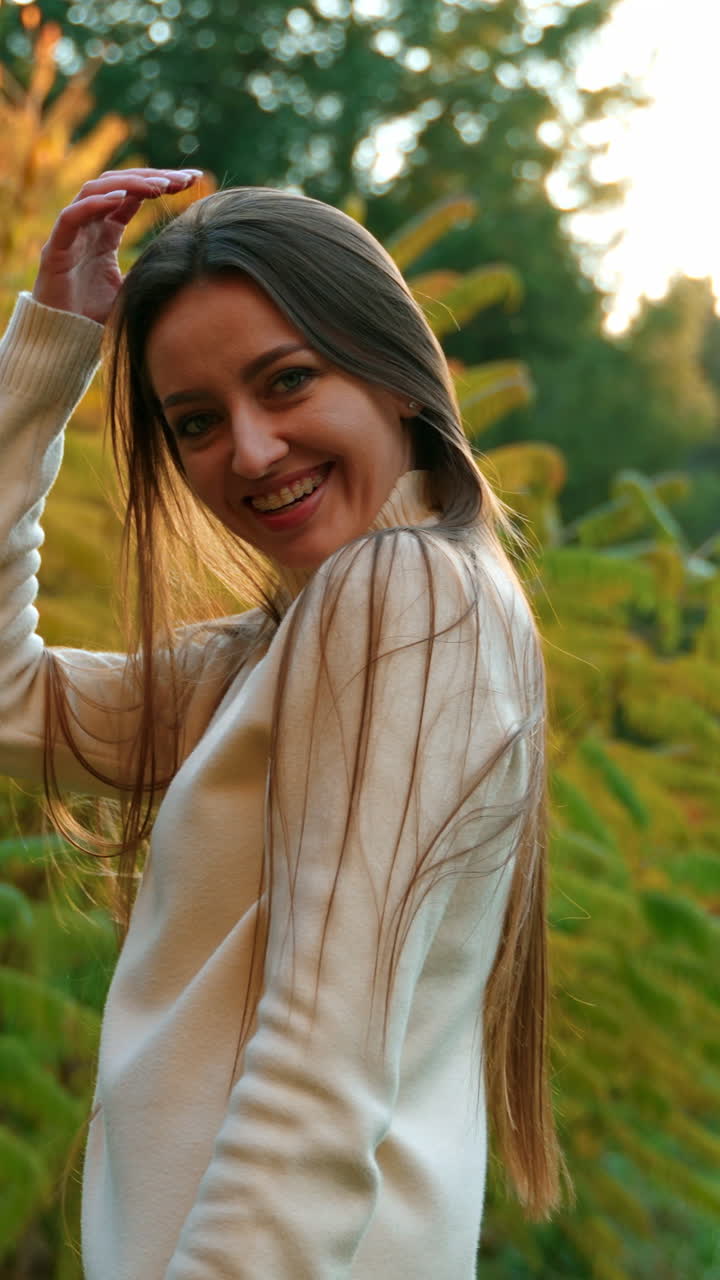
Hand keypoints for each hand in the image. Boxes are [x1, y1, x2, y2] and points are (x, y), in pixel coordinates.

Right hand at [31, 168, 203, 324]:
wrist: (66, 337)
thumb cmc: (97, 315)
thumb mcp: (134, 288)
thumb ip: (149, 269)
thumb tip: (184, 263)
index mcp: (106, 232)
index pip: (133, 196)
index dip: (160, 183)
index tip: (192, 181)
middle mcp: (89, 225)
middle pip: (118, 185)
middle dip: (152, 177)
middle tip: (184, 178)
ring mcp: (71, 234)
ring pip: (95, 191)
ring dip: (127, 184)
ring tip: (160, 185)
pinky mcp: (55, 249)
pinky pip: (71, 217)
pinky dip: (93, 204)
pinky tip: (120, 197)